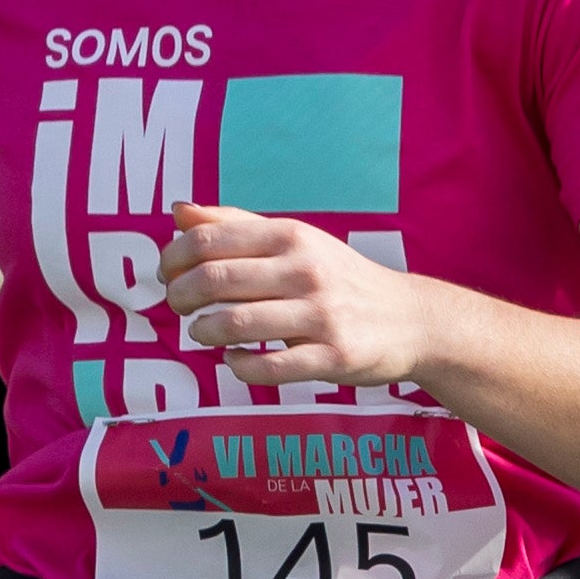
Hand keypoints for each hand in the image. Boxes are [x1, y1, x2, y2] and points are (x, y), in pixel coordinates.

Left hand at [160, 204, 434, 391]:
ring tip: (204, 333)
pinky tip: (235, 358)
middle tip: (180, 306)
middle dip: (180, 296)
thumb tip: (178, 211)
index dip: (172, 258)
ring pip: (233, 325)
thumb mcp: (296, 241)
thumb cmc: (341, 279)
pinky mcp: (332, 357)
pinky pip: (265, 367)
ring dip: (202, 332)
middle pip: (212, 280)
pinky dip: (237, 365)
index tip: (168, 274)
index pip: (207, 239)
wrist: (411, 320)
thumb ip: (236, 225)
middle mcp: (305, 270)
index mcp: (292, 236)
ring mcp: (321, 316)